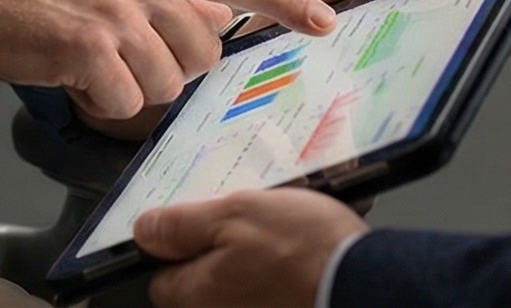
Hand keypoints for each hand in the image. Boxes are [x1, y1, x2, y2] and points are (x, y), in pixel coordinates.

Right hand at [0, 0, 331, 121]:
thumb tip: (215, 15)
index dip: (282, 1)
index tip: (322, 21)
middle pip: (201, 50)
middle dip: (171, 69)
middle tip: (121, 59)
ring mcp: (113, 9)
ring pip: (166, 82)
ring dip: (131, 88)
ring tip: (86, 62)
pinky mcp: (87, 47)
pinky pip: (125, 103)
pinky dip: (101, 103)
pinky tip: (69, 75)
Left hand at [137, 188, 367, 307]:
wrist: (366, 282)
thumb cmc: (305, 250)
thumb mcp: (235, 214)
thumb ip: (182, 225)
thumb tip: (144, 230)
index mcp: (195, 295)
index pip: (161, 275)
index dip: (178, 244)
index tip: (200, 223)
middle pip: (200, 284)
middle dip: (217, 252)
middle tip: (247, 222)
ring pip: (236, 286)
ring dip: (249, 261)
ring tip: (280, 235)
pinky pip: (265, 293)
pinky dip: (275, 276)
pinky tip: (297, 254)